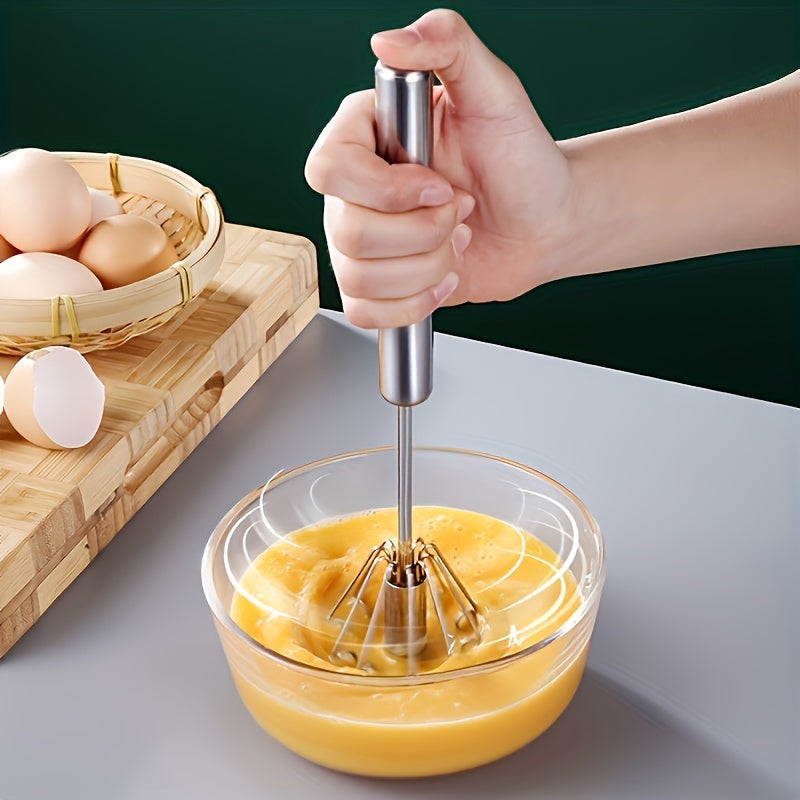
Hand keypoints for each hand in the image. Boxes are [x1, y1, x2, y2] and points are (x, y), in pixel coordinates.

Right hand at [305, 9, 571, 328]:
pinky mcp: (378, 285)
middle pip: (348, 233)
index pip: (329, 170)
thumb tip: (387, 42)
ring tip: (458, 241)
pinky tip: (445, 279)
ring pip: (359, 278)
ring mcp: (363, 241)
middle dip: (424, 233)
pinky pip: (364, 312)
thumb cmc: (522, 159)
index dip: (386, 191)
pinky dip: (413, 304)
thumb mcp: (496, 91)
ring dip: (428, 268)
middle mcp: (355, 191)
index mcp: (367, 138)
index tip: (441, 186)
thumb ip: (449, 45)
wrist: (545, 223)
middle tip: (462, 210)